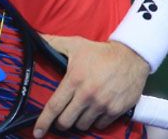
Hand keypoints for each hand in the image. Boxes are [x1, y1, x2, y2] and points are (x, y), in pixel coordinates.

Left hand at [32, 35, 148, 136]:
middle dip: (61, 122)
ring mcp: (102, 104)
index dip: (43, 121)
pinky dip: (95, 121)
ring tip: (80, 111)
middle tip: (63, 116)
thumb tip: (35, 37)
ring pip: (82, 125)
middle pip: (66, 121)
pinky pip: (100, 125)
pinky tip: (95, 112)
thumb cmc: (100, 51)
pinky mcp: (116, 110)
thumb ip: (53, 43)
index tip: (37, 132)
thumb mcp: (75, 44)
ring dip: (78, 121)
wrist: (131, 56)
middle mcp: (87, 95)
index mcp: (74, 80)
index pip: (54, 106)